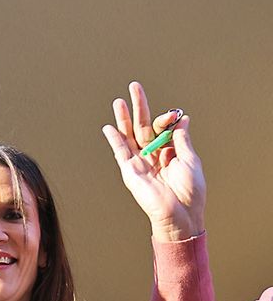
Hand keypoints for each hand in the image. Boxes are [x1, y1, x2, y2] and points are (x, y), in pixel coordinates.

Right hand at [102, 80, 204, 242]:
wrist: (180, 213)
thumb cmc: (190, 191)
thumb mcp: (190, 159)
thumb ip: (182, 138)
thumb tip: (182, 118)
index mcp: (169, 152)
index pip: (163, 129)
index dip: (167, 119)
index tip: (173, 114)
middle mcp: (152, 155)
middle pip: (143, 127)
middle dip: (139, 107)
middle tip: (134, 87)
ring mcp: (140, 162)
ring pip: (129, 136)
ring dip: (124, 118)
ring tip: (119, 101)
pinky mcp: (130, 171)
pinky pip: (120, 152)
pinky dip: (114, 140)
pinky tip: (109, 127)